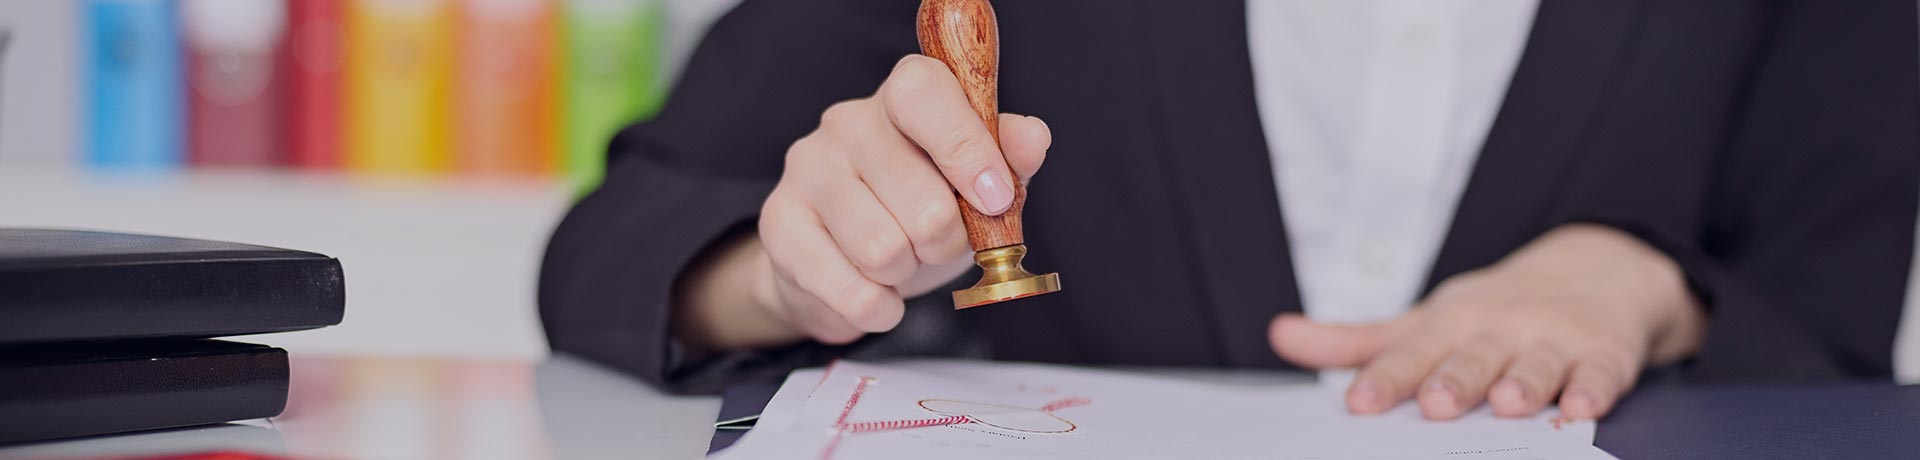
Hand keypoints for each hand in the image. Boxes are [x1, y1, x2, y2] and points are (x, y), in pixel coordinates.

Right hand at [673, 55, 1050, 349]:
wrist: (840, 266)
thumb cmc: (917, 212)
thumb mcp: (973, 184)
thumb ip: (1009, 159)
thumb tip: (1032, 138)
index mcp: (901, 98)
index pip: (924, 93)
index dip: (966, 148)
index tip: (995, 199)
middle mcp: (847, 123)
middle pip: (921, 200)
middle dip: (946, 243)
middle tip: (938, 245)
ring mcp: (806, 170)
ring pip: (884, 250)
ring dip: (907, 274)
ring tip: (901, 263)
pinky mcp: (779, 224)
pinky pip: (850, 289)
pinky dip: (879, 308)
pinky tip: (878, 295)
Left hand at [1268, 224, 1706, 419]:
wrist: (1595, 269)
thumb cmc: (1492, 312)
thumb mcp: (1425, 320)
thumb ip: (1356, 340)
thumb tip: (1281, 336)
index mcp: (1449, 323)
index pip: (1410, 353)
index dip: (1385, 378)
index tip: (1358, 404)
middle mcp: (1499, 329)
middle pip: (1473, 359)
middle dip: (1454, 381)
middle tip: (1434, 405)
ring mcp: (1554, 341)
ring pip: (1536, 366)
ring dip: (1523, 384)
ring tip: (1507, 403)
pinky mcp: (1603, 355)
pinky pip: (1600, 375)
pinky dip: (1592, 391)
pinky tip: (1581, 410)